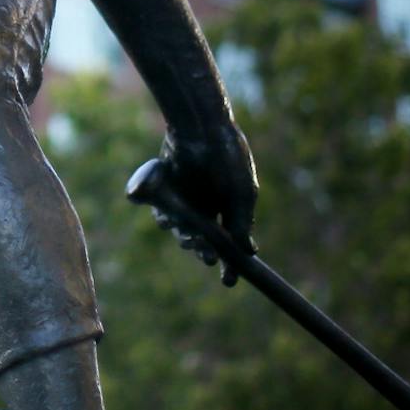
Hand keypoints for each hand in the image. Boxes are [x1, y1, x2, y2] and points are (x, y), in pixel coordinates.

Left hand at [132, 125, 259, 285]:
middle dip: (204, 253)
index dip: (229, 265)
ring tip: (189, 234)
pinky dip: (165, 219)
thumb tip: (248, 253)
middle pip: (202, 242)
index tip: (229, 281)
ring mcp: (184, 200)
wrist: (201, 128)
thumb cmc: (227, 157)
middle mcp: (205, 207)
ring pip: (180, 231)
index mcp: (228, 209)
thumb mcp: (242, 192)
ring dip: (185, 238)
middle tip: (207, 257)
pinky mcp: (164, 191)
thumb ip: (241, 221)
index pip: (229, 244)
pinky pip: (161, 213)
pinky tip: (170, 216)